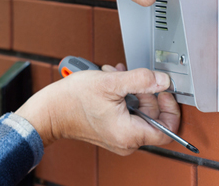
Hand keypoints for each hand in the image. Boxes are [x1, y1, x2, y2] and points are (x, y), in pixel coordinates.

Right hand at [15, 63, 179, 155]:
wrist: (48, 111)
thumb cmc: (72, 101)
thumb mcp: (110, 83)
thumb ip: (141, 80)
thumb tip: (163, 80)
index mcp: (130, 134)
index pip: (169, 128)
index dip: (170, 107)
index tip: (163, 91)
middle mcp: (126, 141)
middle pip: (153, 117)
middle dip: (145, 92)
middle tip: (134, 79)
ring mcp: (117, 138)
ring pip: (138, 113)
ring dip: (131, 91)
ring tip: (116, 77)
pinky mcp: (110, 131)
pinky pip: (126, 115)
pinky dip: (122, 98)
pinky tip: (111, 84)